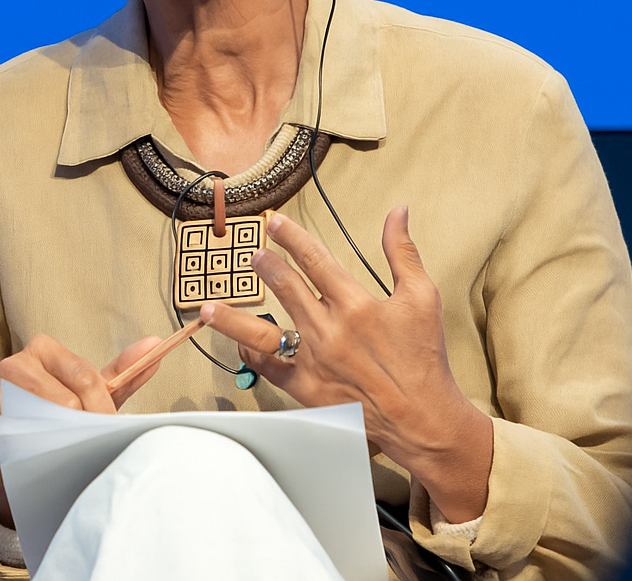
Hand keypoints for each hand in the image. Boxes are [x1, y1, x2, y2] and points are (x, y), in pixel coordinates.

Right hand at [0, 333, 163, 527]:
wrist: (16, 459)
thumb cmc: (61, 417)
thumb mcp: (91, 394)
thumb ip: (122, 371)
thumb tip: (156, 344)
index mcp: (40, 349)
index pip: (84, 375)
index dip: (103, 407)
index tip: (111, 427)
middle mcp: (12, 367)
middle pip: (67, 401)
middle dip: (86, 428)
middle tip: (91, 443)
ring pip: (46, 425)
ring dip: (64, 443)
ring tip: (67, 450)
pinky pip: (23, 448)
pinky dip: (40, 458)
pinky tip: (43, 460)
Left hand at [200, 207, 492, 522]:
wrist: (424, 419)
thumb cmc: (424, 358)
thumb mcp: (422, 298)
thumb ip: (402, 253)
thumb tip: (397, 212)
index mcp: (356, 305)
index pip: (316, 261)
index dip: (293, 238)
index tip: (275, 223)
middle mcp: (329, 331)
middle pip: (286, 289)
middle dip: (265, 266)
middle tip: (253, 254)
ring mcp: (313, 362)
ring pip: (262, 334)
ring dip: (233, 318)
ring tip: (207, 307)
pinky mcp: (306, 391)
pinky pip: (269, 370)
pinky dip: (251, 357)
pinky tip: (239, 345)